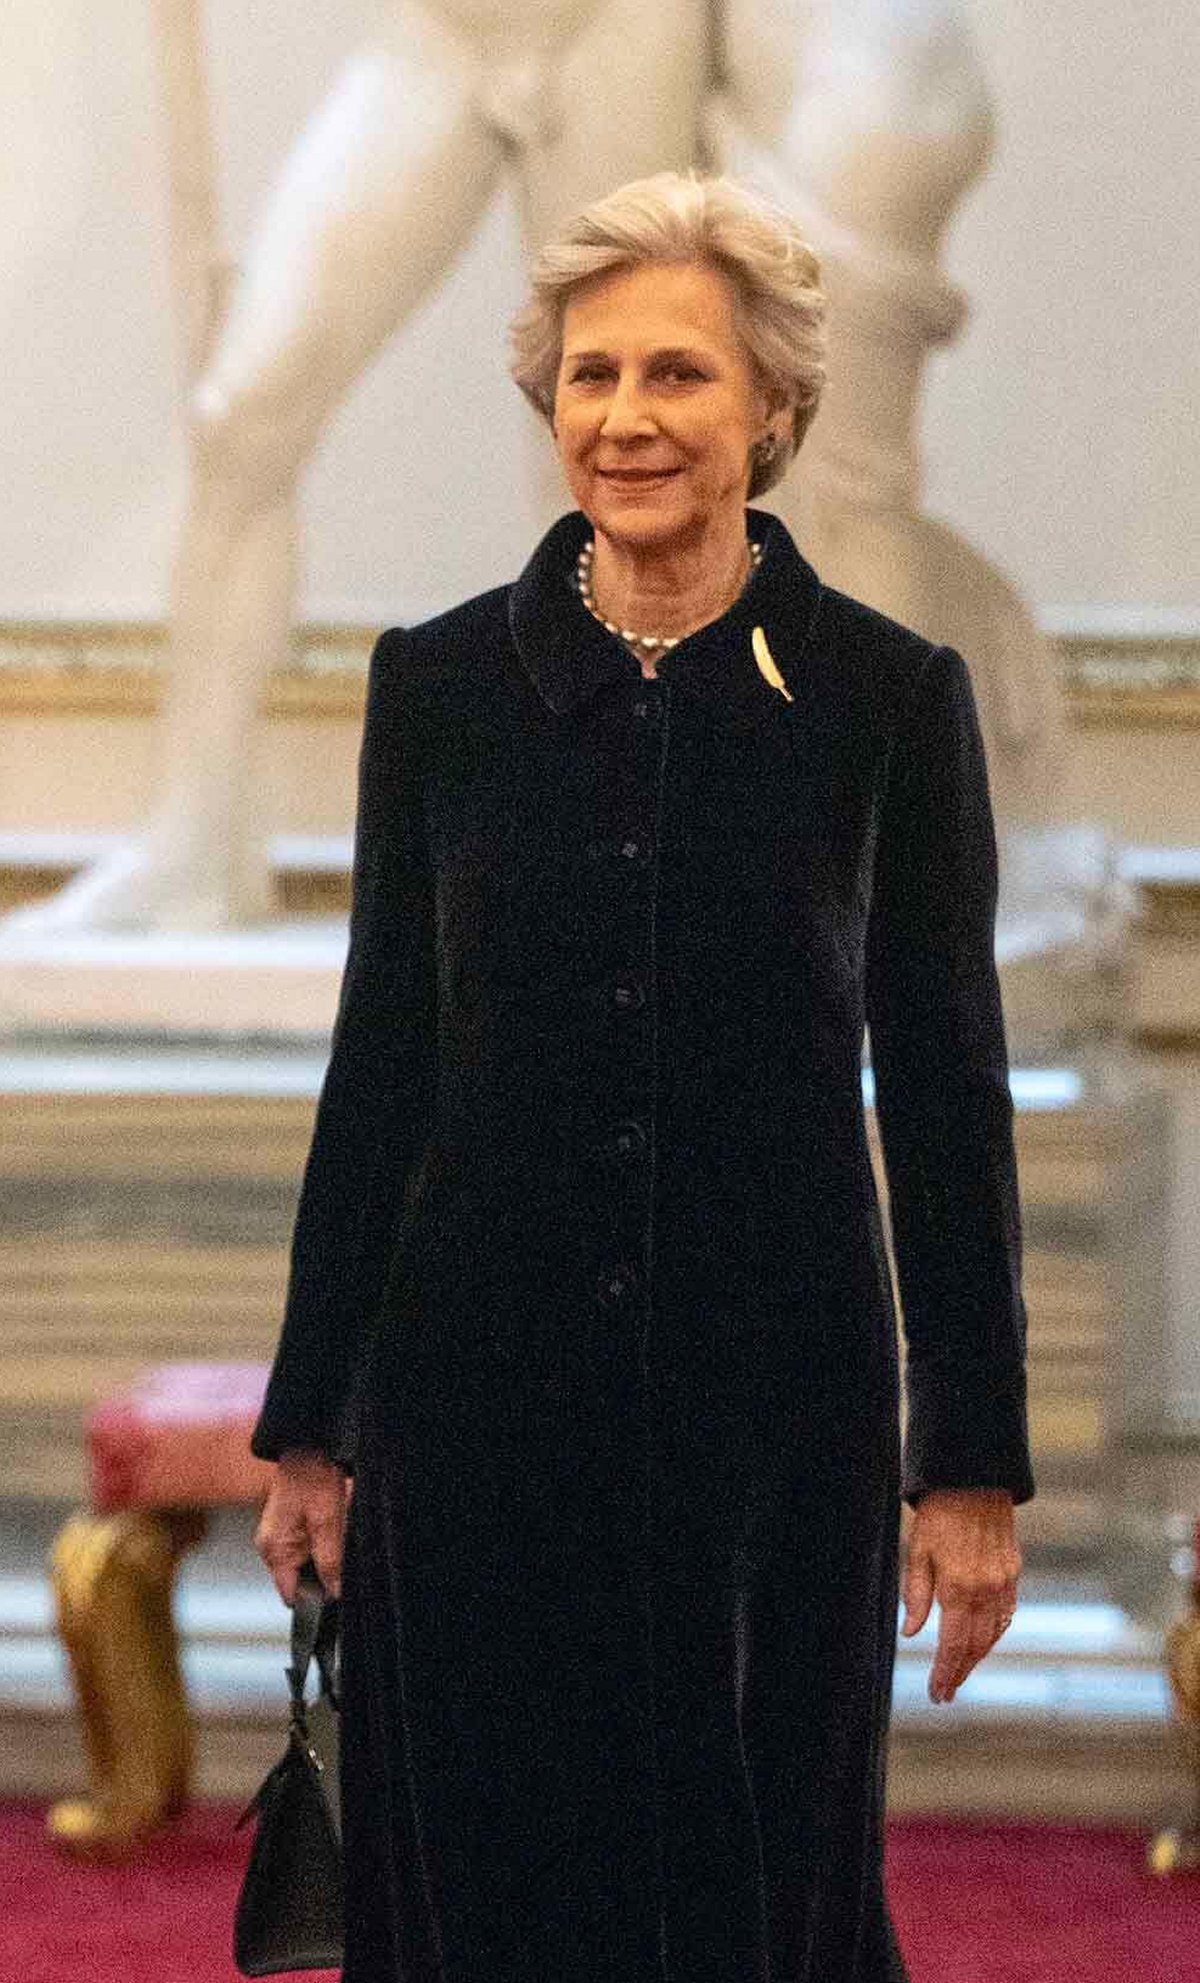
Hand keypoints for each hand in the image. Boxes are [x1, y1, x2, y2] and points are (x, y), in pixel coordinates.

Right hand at [255, 1449, 350, 1604]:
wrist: (310, 1445)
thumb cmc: (315, 1478)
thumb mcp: (327, 1522)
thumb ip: (330, 1561)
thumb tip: (334, 1593)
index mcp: (274, 1550)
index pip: (292, 1594)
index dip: (315, 1597)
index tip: (336, 1589)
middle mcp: (271, 1546)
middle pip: (299, 1579)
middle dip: (322, 1573)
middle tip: (339, 1550)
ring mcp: (278, 1536)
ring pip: (306, 1563)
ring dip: (323, 1556)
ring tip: (335, 1531)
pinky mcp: (288, 1526)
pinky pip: (307, 1547)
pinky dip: (321, 1543)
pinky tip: (331, 1525)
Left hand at [900, 1487, 1020, 1702]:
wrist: (974, 1478)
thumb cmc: (938, 1513)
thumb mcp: (917, 1551)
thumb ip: (915, 1594)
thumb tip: (911, 1633)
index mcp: (959, 1588)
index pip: (953, 1645)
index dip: (945, 1673)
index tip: (938, 1694)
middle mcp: (986, 1590)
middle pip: (976, 1646)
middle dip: (961, 1673)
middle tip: (947, 1692)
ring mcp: (1004, 1581)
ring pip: (995, 1634)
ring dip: (979, 1657)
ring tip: (961, 1671)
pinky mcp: (1013, 1571)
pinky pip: (1007, 1613)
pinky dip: (995, 1633)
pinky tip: (983, 1640)